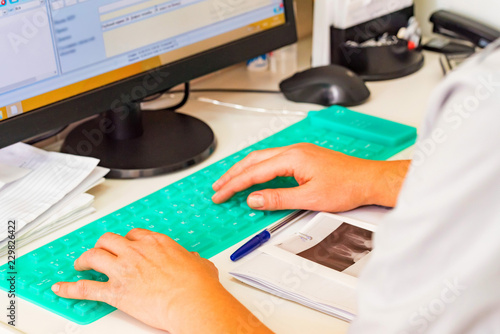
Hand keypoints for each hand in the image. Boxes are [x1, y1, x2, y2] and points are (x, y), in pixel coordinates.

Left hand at [51, 229, 270, 333]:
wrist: (191, 300)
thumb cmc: (198, 284)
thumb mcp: (200, 264)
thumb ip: (192, 259)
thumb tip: (194, 260)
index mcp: (156, 242)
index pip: (133, 234)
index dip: (126, 240)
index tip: (125, 245)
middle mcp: (136, 251)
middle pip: (109, 240)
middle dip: (102, 245)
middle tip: (100, 252)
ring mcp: (123, 269)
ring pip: (94, 256)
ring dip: (84, 259)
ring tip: (80, 264)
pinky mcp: (115, 291)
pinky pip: (86, 288)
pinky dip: (70, 289)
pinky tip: (61, 289)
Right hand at [212, 143, 409, 211]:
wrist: (368, 179)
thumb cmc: (346, 186)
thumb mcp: (309, 199)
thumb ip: (278, 198)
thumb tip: (254, 199)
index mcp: (292, 158)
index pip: (254, 172)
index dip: (234, 184)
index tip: (221, 193)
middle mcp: (293, 151)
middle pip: (253, 160)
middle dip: (233, 174)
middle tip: (218, 187)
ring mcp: (298, 152)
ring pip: (262, 158)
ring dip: (244, 169)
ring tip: (230, 181)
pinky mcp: (303, 156)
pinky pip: (272, 159)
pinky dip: (258, 167)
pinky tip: (255, 175)